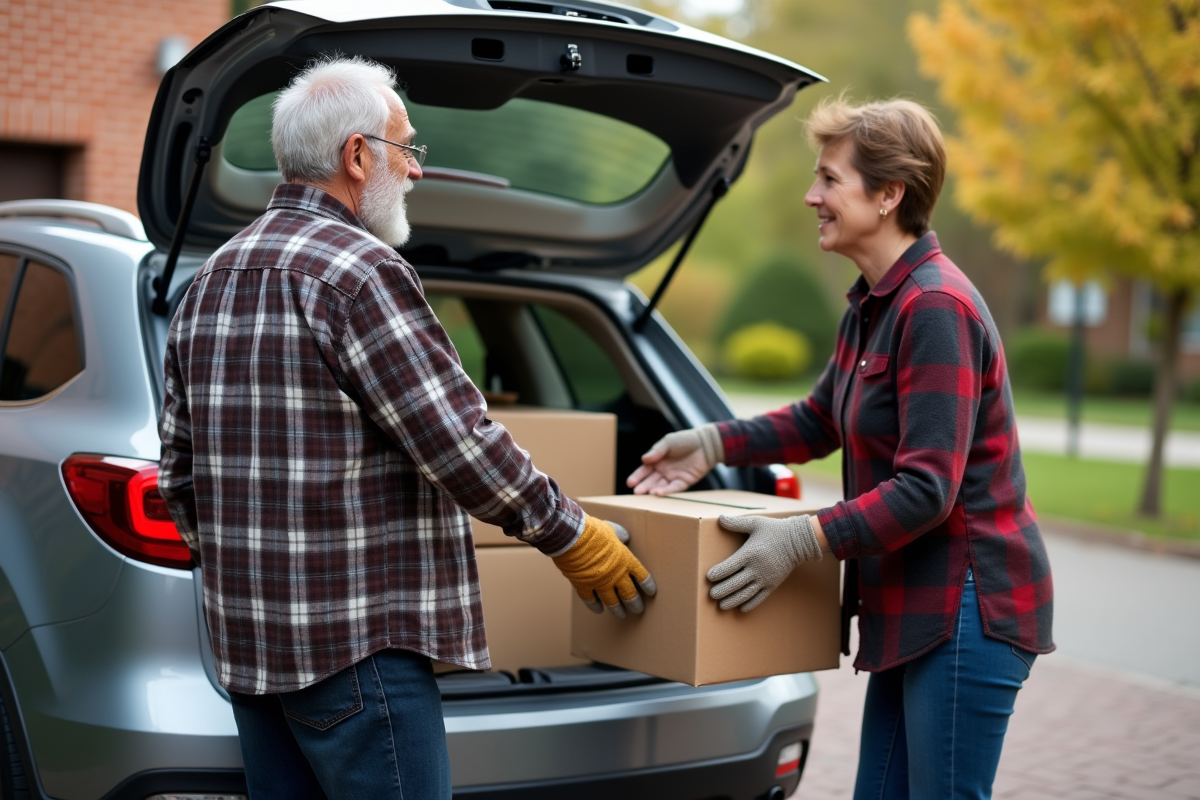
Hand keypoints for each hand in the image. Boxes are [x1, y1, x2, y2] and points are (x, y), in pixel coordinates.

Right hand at [552, 516, 656, 618]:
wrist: (572, 537)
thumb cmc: (593, 531)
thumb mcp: (611, 529)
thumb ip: (620, 534)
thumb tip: (625, 536)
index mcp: (626, 560)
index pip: (642, 577)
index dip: (647, 586)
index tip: (651, 592)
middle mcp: (616, 575)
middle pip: (629, 594)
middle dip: (635, 603)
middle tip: (638, 610)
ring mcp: (600, 583)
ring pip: (612, 602)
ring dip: (618, 610)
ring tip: (622, 615)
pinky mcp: (584, 586)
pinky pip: (591, 601)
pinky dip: (595, 606)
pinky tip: (599, 610)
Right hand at [626, 425, 723, 494]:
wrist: (705, 444)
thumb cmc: (685, 440)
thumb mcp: (668, 442)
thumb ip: (656, 451)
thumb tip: (643, 460)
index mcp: (657, 460)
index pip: (644, 470)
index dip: (637, 477)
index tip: (630, 483)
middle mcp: (664, 470)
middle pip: (651, 480)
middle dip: (643, 486)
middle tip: (636, 492)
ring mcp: (674, 477)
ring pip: (661, 486)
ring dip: (653, 490)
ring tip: (646, 493)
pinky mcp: (684, 482)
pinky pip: (674, 488)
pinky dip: (666, 491)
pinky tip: (658, 493)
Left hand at [707, 514, 822, 611]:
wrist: (798, 541)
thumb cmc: (774, 530)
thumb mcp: (755, 523)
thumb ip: (736, 523)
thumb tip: (720, 518)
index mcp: (750, 553)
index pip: (730, 566)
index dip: (718, 573)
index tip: (709, 577)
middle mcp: (757, 568)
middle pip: (735, 583)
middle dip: (722, 590)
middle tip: (711, 595)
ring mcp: (765, 578)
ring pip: (746, 594)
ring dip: (732, 600)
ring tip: (721, 605)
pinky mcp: (772, 584)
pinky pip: (759, 598)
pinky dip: (750, 604)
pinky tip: (741, 608)